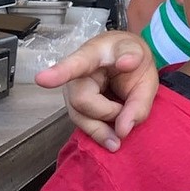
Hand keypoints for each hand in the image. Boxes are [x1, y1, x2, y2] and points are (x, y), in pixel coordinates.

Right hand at [35, 32, 157, 150]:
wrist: (126, 57)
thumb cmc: (133, 59)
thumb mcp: (147, 73)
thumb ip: (140, 100)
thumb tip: (122, 130)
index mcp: (95, 54)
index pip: (76, 63)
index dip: (59, 72)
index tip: (42, 79)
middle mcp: (76, 72)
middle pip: (82, 101)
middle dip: (109, 111)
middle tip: (128, 104)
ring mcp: (71, 90)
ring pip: (80, 118)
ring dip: (105, 126)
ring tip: (123, 120)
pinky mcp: (73, 105)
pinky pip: (83, 124)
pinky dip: (101, 132)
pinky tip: (112, 136)